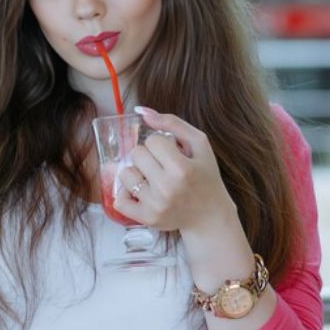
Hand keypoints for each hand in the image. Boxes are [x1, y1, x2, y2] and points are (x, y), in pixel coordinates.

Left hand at [111, 106, 235, 234]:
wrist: (209, 215)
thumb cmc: (205, 176)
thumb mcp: (199, 144)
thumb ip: (173, 123)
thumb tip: (142, 111)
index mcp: (183, 168)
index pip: (153, 140)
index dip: (162, 144)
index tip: (172, 154)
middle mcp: (167, 188)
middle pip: (137, 154)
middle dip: (148, 156)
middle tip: (162, 166)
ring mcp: (155, 205)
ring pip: (125, 174)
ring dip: (136, 173)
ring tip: (152, 179)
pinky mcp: (146, 218)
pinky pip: (119, 200)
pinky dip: (126, 193)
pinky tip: (141, 192)